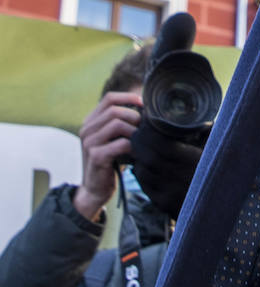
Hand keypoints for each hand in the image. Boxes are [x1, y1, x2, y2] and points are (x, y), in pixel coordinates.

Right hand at [72, 90, 143, 221]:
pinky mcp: (96, 156)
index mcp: (90, 122)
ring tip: (140, 141)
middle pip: (114, 110)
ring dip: (134, 132)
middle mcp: (86, 130)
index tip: (144, 105)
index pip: (109, 99)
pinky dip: (133, 147)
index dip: (129, 97)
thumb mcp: (114, 138)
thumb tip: (146, 108)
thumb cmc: (111, 161)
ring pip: (117, 124)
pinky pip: (121, 143)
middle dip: (134, 117)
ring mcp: (89, 142)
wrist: (95, 189)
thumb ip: (122, 122)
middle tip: (143, 129)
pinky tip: (137, 154)